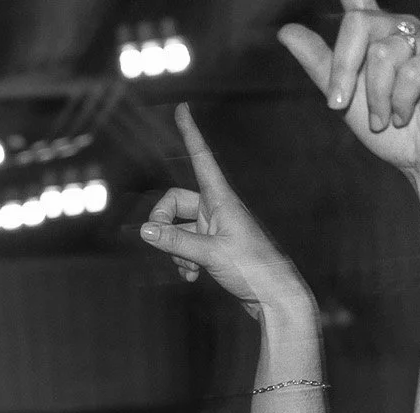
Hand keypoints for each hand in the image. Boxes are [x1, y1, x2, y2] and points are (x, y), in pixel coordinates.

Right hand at [138, 105, 303, 317]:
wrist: (275, 297)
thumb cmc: (253, 269)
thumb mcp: (211, 254)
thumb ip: (176, 241)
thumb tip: (144, 231)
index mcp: (222, 200)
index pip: (201, 159)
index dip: (191, 134)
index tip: (182, 108)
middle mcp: (218, 210)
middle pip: (175, 200)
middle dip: (163, 221)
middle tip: (159, 241)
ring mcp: (217, 229)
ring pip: (179, 228)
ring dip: (174, 248)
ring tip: (188, 268)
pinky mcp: (216, 248)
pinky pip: (187, 246)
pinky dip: (183, 260)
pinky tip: (192, 277)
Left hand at [278, 1, 419, 178]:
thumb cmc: (391, 130)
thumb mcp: (345, 98)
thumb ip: (320, 63)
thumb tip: (285, 31)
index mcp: (379, 33)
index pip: (359, 0)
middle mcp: (404, 28)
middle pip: (358, 23)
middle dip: (343, 72)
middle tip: (340, 105)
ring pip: (383, 53)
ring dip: (378, 99)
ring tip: (387, 119)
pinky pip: (411, 71)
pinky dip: (402, 102)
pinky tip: (407, 115)